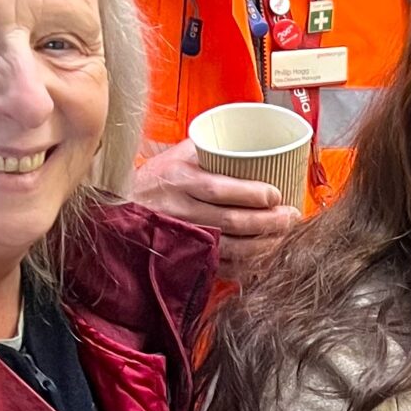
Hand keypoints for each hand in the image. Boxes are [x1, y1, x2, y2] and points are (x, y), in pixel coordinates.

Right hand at [132, 141, 303, 283]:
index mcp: (178, 180)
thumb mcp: (175, 156)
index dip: (254, 194)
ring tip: (282, 236)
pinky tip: (262, 258)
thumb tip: (252, 143)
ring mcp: (181, 239)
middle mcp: (178, 211)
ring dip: (263, 246)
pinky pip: (220, 267)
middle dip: (268, 222)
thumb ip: (209, 148)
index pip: (221, 190)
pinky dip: (245, 266)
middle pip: (232, 222)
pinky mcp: (183, 259)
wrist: (120, 210)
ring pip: (230, 249)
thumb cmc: (154, 179)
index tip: (276, 194)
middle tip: (290, 217)